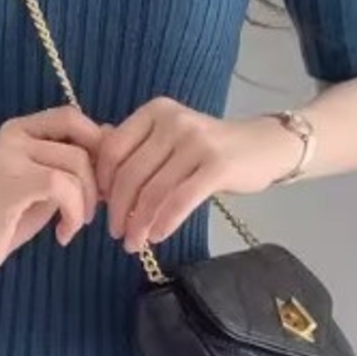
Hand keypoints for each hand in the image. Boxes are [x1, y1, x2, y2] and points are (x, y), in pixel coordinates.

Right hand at [0, 104, 102, 275]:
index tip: (99, 186)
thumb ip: (75, 161)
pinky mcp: (10, 183)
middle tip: (89, 212)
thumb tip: (112, 135)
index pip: (73, 118)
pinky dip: (73, 213)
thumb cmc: (10, 217)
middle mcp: (14, 134)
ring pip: (76, 165)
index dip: (98, 149)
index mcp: (23, 128)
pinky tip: (62, 234)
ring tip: (72, 226)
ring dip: (85, 204)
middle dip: (97, 183)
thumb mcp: (51, 184)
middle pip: (82, 144)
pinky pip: (61, 186)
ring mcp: (9, 156)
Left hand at [95, 99, 298, 253]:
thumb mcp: (169, 140)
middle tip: (118, 234)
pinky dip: (165, 222)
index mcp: (155, 112)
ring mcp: (197, 142)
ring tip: (135, 243)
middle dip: (119, 210)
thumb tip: (93, 176)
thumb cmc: (208, 149)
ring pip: (154, 191)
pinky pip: (180, 200)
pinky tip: (158, 236)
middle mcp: (173, 121)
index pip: (113, 149)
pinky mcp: (217, 165)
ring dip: (140, 223)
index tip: (102, 207)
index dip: (102, 182)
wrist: (263, 146)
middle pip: (130, 173)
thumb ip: (135, 150)